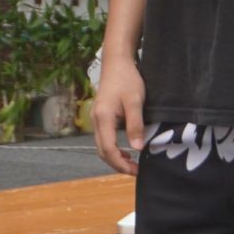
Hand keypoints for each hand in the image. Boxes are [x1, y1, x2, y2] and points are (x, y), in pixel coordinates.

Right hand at [92, 55, 146, 175]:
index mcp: (103, 118)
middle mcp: (96, 121)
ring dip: (115, 158)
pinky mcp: (100, 117)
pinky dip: (113, 149)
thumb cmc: (127, 79)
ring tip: (132, 164)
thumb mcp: (135, 102)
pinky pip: (104, 139)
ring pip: (102, 147)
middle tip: (136, 171)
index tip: (137, 171)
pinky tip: (126, 150)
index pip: (109, 150)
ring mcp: (96, 119)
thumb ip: (135, 125)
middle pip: (103, 152)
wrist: (116, 62)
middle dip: (118, 165)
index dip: (122, 164)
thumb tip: (137, 149)